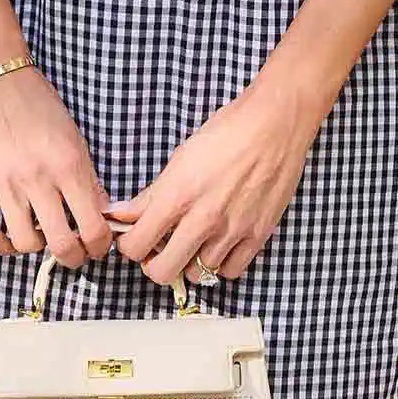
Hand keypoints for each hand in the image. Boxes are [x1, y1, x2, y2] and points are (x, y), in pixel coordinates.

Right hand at [0, 63, 114, 268]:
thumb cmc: (39, 106)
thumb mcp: (75, 138)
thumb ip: (88, 179)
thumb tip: (101, 216)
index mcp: (67, 164)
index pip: (92, 226)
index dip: (100, 246)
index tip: (98, 246)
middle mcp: (37, 178)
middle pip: (61, 245)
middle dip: (74, 257)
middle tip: (75, 252)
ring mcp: (3, 183)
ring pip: (25, 244)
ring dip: (38, 248)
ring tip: (41, 236)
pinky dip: (3, 245)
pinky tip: (12, 238)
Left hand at [103, 70, 319, 288]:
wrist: (275, 124)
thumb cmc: (227, 132)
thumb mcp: (181, 158)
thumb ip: (151, 194)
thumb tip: (122, 214)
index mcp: (178, 194)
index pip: (136, 245)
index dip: (128, 246)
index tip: (133, 239)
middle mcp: (203, 218)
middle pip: (162, 272)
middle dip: (154, 263)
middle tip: (159, 248)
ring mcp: (232, 230)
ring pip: (197, 274)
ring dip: (190, 261)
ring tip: (193, 241)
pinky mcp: (258, 235)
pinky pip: (230, 272)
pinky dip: (220, 264)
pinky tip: (219, 244)